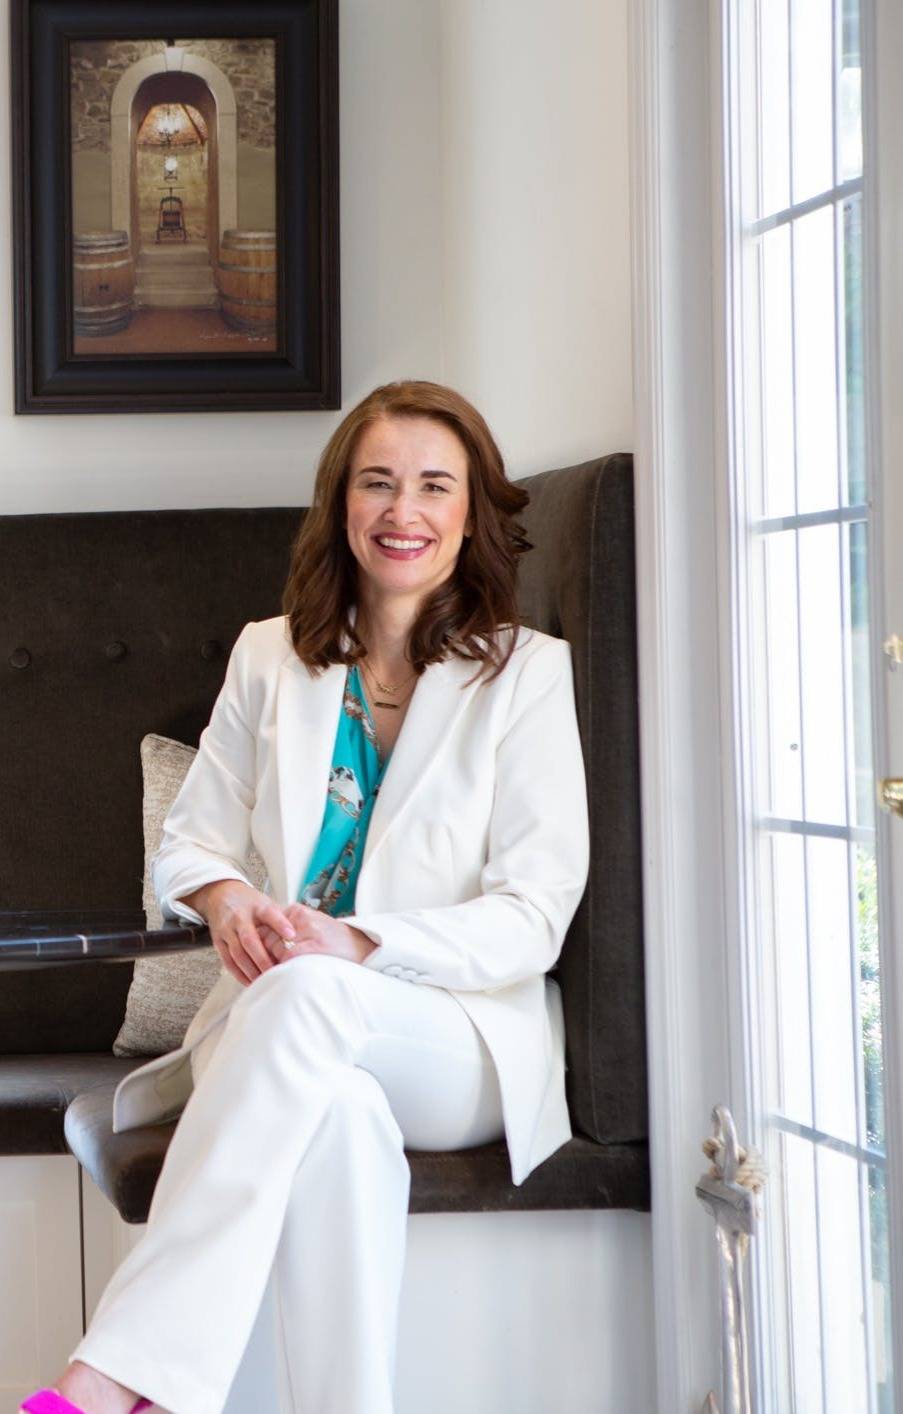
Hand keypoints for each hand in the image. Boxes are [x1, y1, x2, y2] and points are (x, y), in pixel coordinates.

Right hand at [177, 880, 297, 986]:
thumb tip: (302, 936)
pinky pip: (228, 961)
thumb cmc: (249, 903)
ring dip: (251, 970)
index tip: (292, 935)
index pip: (269, 914)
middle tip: (275, 972)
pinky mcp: (218, 941)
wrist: (221, 895)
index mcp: (256, 906)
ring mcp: (227, 929)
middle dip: (262, 958)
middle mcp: (239, 917)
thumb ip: (281, 917)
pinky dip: (238, 974)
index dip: (281, 924)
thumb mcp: (266, 903)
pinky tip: (249, 981)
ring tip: (264, 980)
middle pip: (249, 940)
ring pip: (237, 953)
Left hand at [257, 902, 377, 967]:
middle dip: (259, 956)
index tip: (252, 959)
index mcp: (296, 911)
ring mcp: (307, 930)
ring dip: (266, 964)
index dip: (256, 945)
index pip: (264, 925)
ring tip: (263, 978)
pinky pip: (285, 958)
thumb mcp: (308, 927)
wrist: (361, 947)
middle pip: (265, 937)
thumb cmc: (332, 942)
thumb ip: (286, 931)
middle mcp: (299, 917)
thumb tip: (260, 944)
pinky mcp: (312, 945)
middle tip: (255, 972)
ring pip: (273, 948)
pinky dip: (278, 969)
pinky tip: (278, 978)